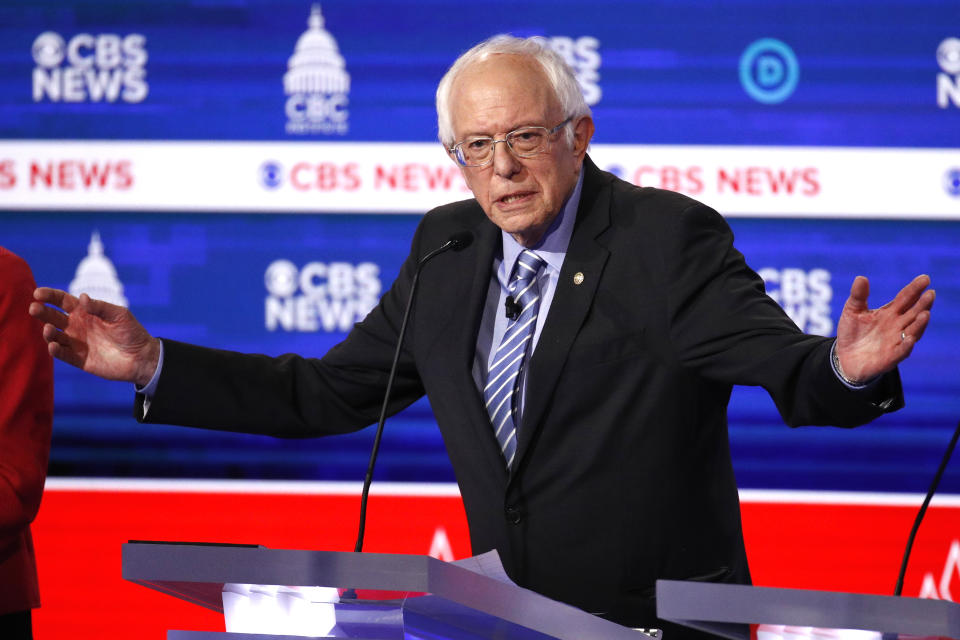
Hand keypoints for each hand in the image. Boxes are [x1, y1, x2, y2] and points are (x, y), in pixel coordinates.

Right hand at [29, 288, 160, 386]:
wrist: (141, 356)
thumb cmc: (131, 332)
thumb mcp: (119, 315)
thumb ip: (100, 307)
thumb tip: (82, 297)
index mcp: (85, 312)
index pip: (62, 301)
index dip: (49, 296)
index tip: (37, 294)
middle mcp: (76, 326)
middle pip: (53, 317)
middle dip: (42, 312)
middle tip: (34, 309)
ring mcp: (76, 343)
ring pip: (55, 336)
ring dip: (48, 332)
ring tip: (49, 329)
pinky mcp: (79, 359)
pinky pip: (63, 354)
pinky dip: (55, 350)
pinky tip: (52, 345)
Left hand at [835, 274, 933, 382]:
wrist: (844, 357)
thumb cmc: (852, 332)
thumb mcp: (852, 311)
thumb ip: (858, 296)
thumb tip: (861, 277)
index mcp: (890, 312)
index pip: (906, 298)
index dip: (915, 289)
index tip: (925, 278)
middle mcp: (897, 326)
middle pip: (914, 313)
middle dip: (923, 304)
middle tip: (930, 293)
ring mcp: (896, 341)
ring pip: (913, 332)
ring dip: (919, 324)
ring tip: (925, 314)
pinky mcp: (890, 358)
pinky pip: (901, 352)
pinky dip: (906, 345)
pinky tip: (910, 338)